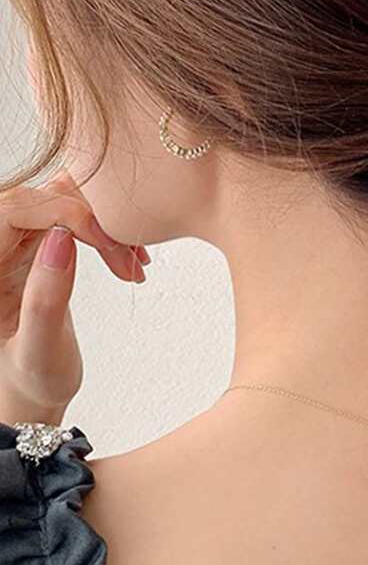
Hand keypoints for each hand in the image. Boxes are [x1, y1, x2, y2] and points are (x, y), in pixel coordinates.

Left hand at [0, 169, 150, 425]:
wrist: (30, 395)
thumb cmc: (28, 383)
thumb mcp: (39, 352)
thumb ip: (45, 299)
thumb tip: (62, 238)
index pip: (17, 209)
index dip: (66, 214)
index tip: (107, 244)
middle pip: (42, 197)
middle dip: (92, 219)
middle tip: (127, 259)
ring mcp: (13, 242)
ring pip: (61, 198)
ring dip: (103, 221)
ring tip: (130, 260)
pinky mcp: (34, 243)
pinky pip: (71, 212)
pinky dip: (103, 228)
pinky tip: (123, 256)